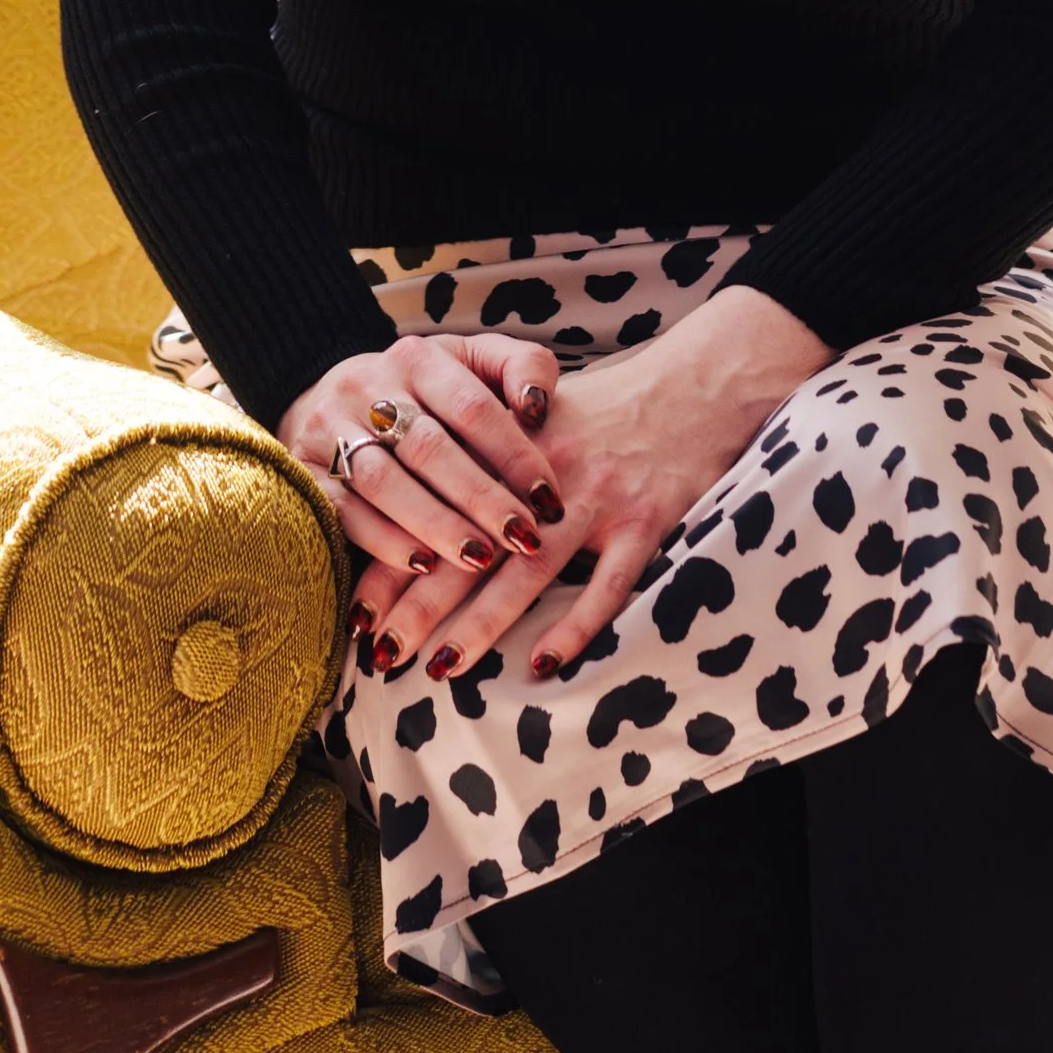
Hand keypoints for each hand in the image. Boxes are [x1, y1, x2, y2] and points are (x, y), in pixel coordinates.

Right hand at [278, 330, 568, 642]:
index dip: (514, 454)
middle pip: (429, 447)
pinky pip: (343, 511)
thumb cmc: (424, 392)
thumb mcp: (472, 362)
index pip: (472, 406)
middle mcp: (370, 387)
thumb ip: (523, 366)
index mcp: (419, 358)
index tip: (549, 500)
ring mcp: (329, 427)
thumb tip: (539, 406)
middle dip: (480, 498)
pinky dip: (384, 541)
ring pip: (384, 481)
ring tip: (478, 557)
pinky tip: (422, 566)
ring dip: (435, 524)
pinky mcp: (304, 470)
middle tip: (522, 538)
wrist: (325, 395)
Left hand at [356, 285, 829, 683]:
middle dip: (418, 604)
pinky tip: (542, 665)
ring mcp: (597, 499)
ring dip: (480, 625)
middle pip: (469, 545)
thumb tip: (421, 505)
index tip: (354, 606)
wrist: (699, 384)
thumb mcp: (540, 414)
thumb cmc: (612, 408)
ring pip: (527, 572)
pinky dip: (576, 627)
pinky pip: (607, 585)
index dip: (393, 557)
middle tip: (376, 653)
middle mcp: (545, 475)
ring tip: (438, 669)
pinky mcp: (646, 521)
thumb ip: (486, 451)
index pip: (435, 508)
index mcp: (509, 446)